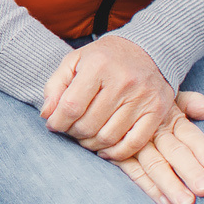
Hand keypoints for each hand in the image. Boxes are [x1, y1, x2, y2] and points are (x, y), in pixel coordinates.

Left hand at [39, 34, 183, 156]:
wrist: (147, 50)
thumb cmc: (104, 58)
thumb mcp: (74, 61)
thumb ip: (55, 86)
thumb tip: (47, 114)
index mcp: (99, 66)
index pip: (71, 106)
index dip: (57, 122)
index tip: (53, 124)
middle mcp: (123, 82)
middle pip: (89, 125)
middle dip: (73, 133)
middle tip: (70, 130)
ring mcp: (143, 98)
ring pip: (108, 137)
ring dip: (91, 144)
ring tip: (85, 137)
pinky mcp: (157, 111)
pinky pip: (134, 144)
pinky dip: (115, 153)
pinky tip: (104, 149)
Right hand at [114, 97, 203, 203]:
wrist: (108, 98)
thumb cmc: (147, 101)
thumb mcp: (171, 98)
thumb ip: (195, 104)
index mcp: (169, 116)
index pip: (189, 133)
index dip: (201, 147)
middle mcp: (152, 130)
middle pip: (173, 151)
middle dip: (189, 170)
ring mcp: (133, 143)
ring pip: (154, 164)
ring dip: (170, 184)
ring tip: (186, 203)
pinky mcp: (116, 154)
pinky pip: (132, 172)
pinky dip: (147, 187)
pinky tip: (163, 203)